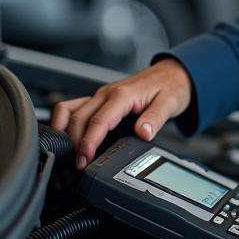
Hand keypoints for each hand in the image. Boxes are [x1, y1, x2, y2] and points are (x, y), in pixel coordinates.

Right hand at [50, 57, 191, 168]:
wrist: (173, 74)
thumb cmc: (170, 86)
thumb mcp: (170, 103)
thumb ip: (155, 118)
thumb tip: (144, 132)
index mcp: (122, 94)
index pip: (98, 121)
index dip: (88, 142)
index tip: (84, 159)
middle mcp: (107, 92)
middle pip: (79, 118)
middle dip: (74, 143)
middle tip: (79, 164)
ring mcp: (101, 95)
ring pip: (71, 111)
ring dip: (65, 132)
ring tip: (70, 153)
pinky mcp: (100, 98)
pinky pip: (74, 107)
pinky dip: (65, 121)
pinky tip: (68, 136)